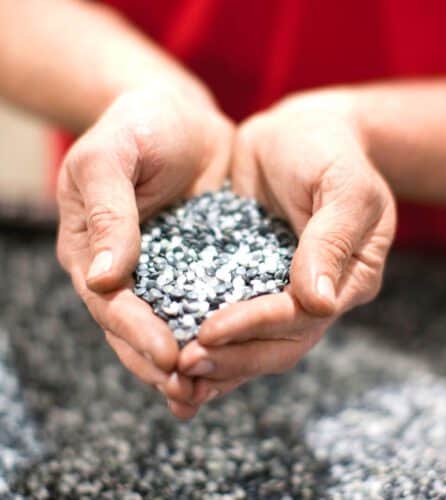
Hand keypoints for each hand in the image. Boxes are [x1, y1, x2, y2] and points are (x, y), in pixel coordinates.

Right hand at [57, 83, 232, 418]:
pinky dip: (217, 333)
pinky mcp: (199, 264)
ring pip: (171, 325)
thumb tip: (104, 276)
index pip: (110, 303)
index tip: (169, 356)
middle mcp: (126, 269)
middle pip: (136, 329)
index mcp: (92, 248)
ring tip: (211, 393)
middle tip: (191, 392)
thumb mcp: (111, 156)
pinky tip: (237, 356)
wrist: (178, 115)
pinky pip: (206, 303)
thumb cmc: (137, 126)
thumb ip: (107, 211)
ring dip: (189, 361)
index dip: (136, 333)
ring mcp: (163, 270)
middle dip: (161, 363)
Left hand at [176, 90, 395, 402]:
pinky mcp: (251, 277)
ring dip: (217, 363)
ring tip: (173, 378)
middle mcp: (317, 295)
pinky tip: (173, 351)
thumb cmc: (330, 150)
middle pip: (278, 344)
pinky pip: (230, 314)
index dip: (256, 326)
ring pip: (253, 342)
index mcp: (349, 278)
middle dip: (232, 357)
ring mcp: (283, 290)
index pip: (302, 317)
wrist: (301, 132)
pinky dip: (208, 340)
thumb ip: (332, 240)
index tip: (210, 331)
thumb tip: (320, 303)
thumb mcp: (343, 185)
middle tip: (183, 366)